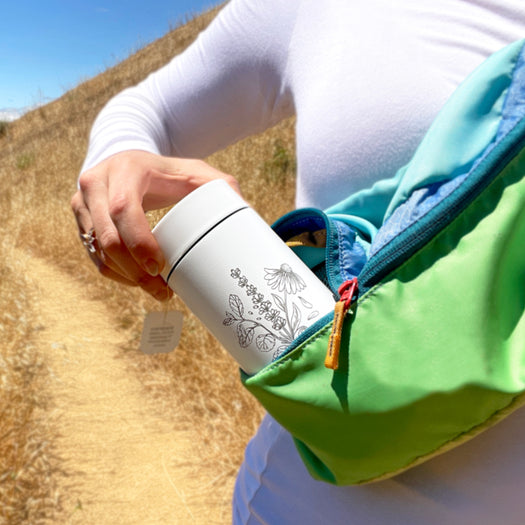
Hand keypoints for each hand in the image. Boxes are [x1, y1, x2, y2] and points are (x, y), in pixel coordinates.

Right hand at [71, 150, 240, 300]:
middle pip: (107, 237)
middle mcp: (96, 184)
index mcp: (125, 170)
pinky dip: (116, 274)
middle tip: (163, 290)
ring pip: (98, 252)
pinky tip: (139, 281)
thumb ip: (223, 188)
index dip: (139, 242)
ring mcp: (83, 202)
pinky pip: (94, 256)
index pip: (124, 209)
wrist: (132, 162)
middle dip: (135, 271)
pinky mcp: (80, 220)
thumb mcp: (197, 173)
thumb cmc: (169, 172)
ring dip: (127, 278)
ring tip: (157, 290)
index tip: (160, 267)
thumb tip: (247, 214)